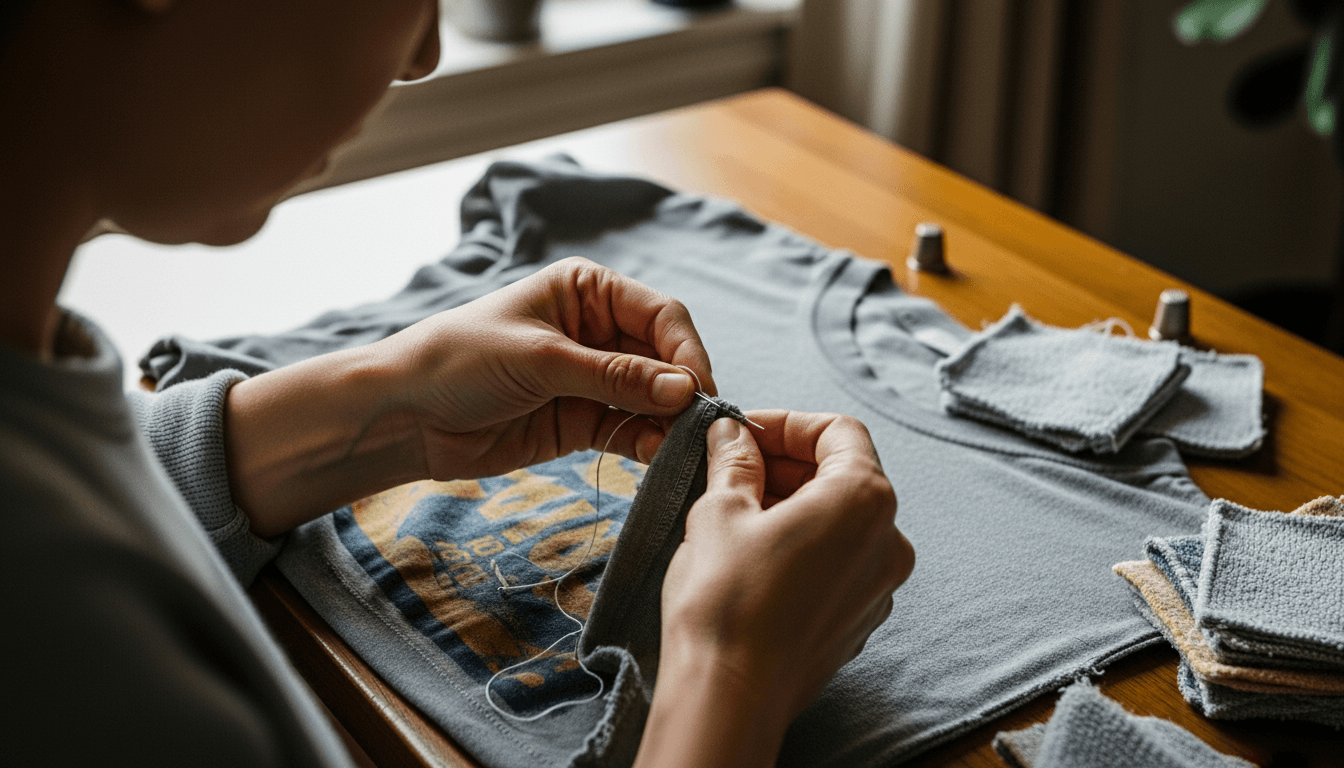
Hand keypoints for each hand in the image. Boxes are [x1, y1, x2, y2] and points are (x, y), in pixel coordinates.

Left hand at [388, 256, 715, 478]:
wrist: (404, 415)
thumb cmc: (460, 361)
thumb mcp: (541, 360)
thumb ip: (615, 376)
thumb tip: (684, 389)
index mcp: (587, 290)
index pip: (660, 314)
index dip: (685, 351)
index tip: (697, 390)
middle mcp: (597, 330)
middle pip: (664, 357)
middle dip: (681, 390)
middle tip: (696, 425)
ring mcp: (592, 379)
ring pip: (652, 398)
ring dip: (668, 421)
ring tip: (680, 447)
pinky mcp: (582, 422)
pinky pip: (629, 430)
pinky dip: (646, 443)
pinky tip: (656, 456)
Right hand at [636, 411, 914, 767]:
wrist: (731, 696)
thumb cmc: (727, 600)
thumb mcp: (720, 510)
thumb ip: (734, 461)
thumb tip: (732, 433)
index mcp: (864, 499)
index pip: (838, 431)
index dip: (786, 424)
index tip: (743, 433)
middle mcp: (888, 540)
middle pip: (844, 474)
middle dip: (786, 465)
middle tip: (730, 467)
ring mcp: (880, 585)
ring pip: (841, 521)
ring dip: (792, 504)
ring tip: (734, 511)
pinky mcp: (860, 619)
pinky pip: (839, 562)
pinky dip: (803, 544)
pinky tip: (752, 556)